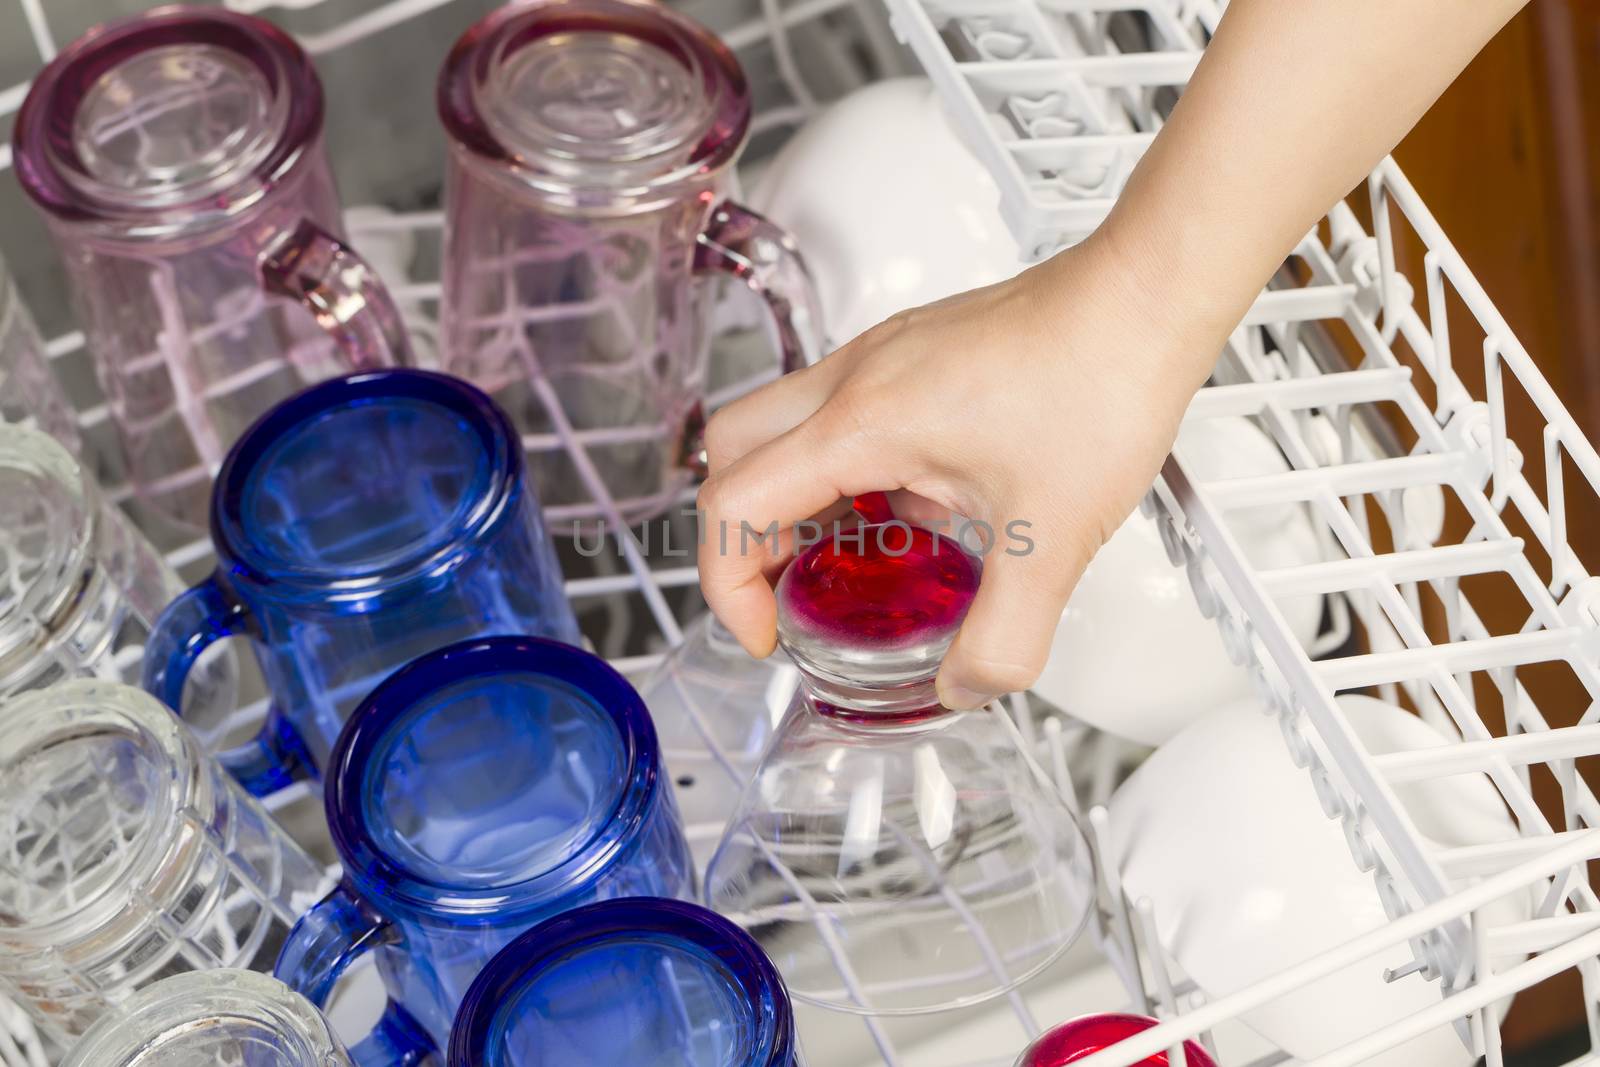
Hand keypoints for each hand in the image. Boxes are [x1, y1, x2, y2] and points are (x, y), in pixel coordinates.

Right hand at [696, 230, 1219, 707]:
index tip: (766, 633)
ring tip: (842, 563)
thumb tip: (966, 687)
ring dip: (788, 501)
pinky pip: (834, 414)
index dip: (728, 586)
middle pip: (729, 454)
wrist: (1145, 295)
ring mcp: (878, 359)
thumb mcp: (1052, 542)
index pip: (733, 505)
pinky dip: (838, 472)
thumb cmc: (1100, 380)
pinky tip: (905, 509)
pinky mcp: (911, 354)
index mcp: (861, 423)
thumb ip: (1004, 638)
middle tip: (785, 594)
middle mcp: (853, 379)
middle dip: (738, 538)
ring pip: (778, 429)